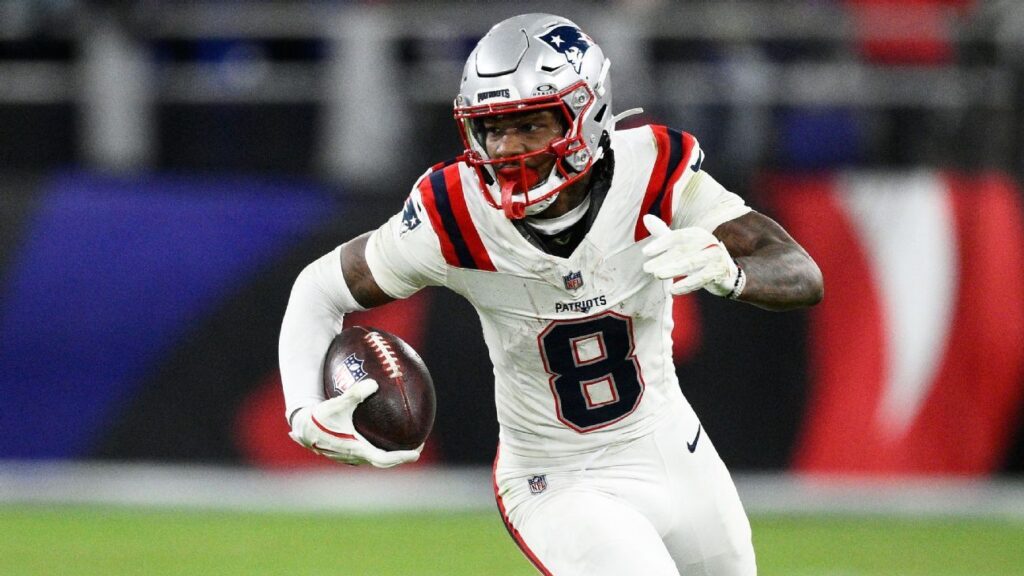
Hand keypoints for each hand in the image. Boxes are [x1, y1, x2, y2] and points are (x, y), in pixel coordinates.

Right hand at [289, 379, 421, 467]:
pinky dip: (379, 448)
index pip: (384, 458)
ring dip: (390, 454)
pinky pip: (368, 453)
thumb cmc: (319, 417)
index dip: (401, 457)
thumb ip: (355, 394)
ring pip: (375, 458)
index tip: (416, 453)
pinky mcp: (346, 452)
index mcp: (355, 449)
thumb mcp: (336, 404)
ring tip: (405, 443)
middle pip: (383, 462)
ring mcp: (350, 456)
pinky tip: (383, 435)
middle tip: (416, 448)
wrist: (302, 427)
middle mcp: (354, 456)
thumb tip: (374, 384)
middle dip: (401, 456)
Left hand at [641, 214, 742, 297]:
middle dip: (663, 259)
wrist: (727, 273)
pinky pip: (701, 278)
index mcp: (697, 233)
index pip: (677, 236)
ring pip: (691, 263)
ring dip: (673, 270)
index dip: (661, 243)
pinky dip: (686, 285)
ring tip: (657, 275)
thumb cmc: (699, 257)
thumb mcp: (682, 245)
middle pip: (683, 250)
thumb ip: (664, 234)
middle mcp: (708, 241)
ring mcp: (715, 256)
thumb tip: (646, 218)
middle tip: (646, 268)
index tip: (645, 252)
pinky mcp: (719, 271)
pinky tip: (673, 290)